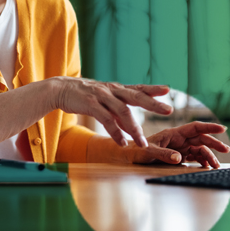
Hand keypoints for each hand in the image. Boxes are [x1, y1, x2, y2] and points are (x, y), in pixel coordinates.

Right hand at [51, 77, 171, 147]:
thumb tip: (131, 123)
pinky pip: (107, 120)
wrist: (60, 89)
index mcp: (116, 88)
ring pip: (123, 111)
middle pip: (136, 96)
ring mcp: (102, 96)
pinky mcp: (91, 104)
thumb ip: (117, 108)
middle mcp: (112, 90)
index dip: (153, 88)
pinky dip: (115, 132)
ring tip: (142, 142)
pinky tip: (121, 142)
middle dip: (153, 103)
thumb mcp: (103, 98)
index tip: (168, 89)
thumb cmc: (84, 95)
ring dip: (134, 128)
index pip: (138, 88)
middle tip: (169, 110)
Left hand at [131, 121, 229, 167]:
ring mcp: (180, 147)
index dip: (209, 127)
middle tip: (227, 150)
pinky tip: (207, 166)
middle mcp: (179, 139)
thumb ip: (164, 154)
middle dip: (214, 143)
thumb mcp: (149, 152)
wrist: (131, 156)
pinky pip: (194, 157)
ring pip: (199, 149)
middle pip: (201, 139)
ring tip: (216, 165)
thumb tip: (180, 157)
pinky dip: (202, 161)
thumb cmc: (138, 150)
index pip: (195, 127)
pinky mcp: (179, 155)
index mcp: (173, 133)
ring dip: (209, 155)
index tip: (222, 128)